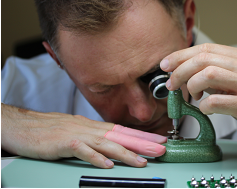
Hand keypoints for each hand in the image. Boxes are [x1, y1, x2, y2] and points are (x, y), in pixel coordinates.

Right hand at [1, 104, 166, 167]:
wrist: (23, 125)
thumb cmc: (48, 129)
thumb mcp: (76, 131)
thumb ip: (93, 137)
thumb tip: (110, 145)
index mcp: (92, 126)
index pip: (122, 131)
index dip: (142, 136)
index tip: (158, 141)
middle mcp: (89, 128)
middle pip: (120, 135)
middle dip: (142, 143)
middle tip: (161, 149)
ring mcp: (77, 134)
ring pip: (106, 143)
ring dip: (126, 152)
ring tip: (141, 161)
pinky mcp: (64, 142)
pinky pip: (83, 151)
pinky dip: (96, 157)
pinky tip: (108, 164)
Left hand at [160, 43, 236, 151]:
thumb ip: (216, 74)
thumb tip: (185, 73)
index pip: (207, 48)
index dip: (182, 55)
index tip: (166, 65)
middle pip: (204, 59)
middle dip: (180, 70)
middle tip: (172, 84)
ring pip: (209, 74)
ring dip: (191, 85)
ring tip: (192, 96)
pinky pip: (217, 101)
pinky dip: (205, 105)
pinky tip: (206, 109)